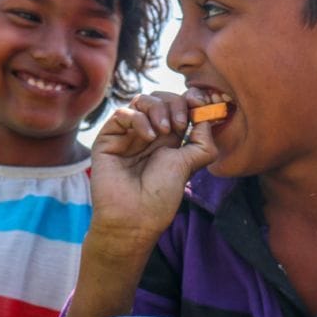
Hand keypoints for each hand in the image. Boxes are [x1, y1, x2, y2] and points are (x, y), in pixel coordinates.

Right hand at [89, 89, 217, 240]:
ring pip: (142, 100)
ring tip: (165, 131)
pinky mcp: (108, 138)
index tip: (199, 103)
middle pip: (162, 99)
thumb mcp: (189, 165)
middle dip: (176, 103)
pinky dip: (139, 119)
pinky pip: (122, 113)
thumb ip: (202, 140)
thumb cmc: (160, 197)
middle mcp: (148, 134)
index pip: (179, 107)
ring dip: (158, 109)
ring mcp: (127, 135)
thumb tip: (207, 116)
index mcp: (169, 140)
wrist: (134, 217)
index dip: (190, 99)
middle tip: (182, 124)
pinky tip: (149, 137)